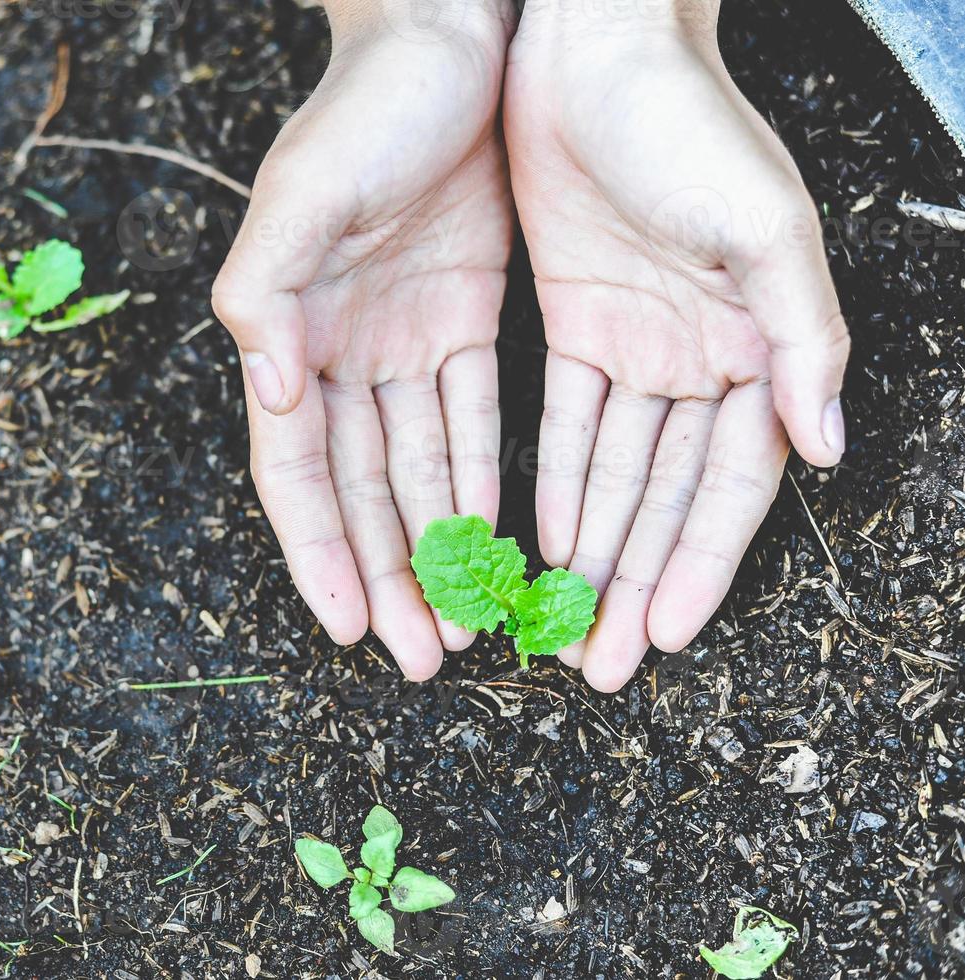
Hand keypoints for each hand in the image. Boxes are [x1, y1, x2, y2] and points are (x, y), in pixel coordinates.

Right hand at [212, 1, 515, 679]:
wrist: (446, 34)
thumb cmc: (363, 109)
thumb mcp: (299, 197)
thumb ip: (265, 298)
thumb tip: (270, 396)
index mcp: (288, 337)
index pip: (298, 472)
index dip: (319, 553)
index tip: (348, 628)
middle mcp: (339, 352)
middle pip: (361, 490)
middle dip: (388, 574)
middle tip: (421, 657)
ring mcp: (401, 337)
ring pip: (416, 467)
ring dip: (435, 545)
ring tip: (463, 621)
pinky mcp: (462, 313)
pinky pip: (470, 416)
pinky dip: (478, 477)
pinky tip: (495, 535)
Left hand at [505, 2, 848, 691]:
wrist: (593, 46)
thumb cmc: (690, 123)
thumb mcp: (763, 227)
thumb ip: (801, 339)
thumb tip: (827, 448)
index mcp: (757, 346)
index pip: (729, 484)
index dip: (701, 562)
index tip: (666, 635)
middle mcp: (701, 357)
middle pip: (667, 496)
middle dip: (637, 579)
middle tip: (600, 662)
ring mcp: (636, 341)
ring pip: (614, 469)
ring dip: (593, 545)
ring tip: (563, 618)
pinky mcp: (574, 318)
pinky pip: (566, 418)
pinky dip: (556, 476)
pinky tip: (537, 534)